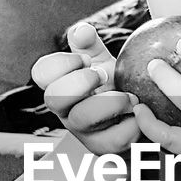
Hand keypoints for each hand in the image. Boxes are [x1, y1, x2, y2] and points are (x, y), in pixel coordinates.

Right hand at [31, 22, 142, 157]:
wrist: (137, 124)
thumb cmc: (114, 88)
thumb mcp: (101, 62)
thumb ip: (89, 46)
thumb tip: (81, 31)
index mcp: (61, 86)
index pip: (41, 72)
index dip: (62, 62)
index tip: (85, 60)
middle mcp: (66, 111)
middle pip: (54, 96)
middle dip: (82, 80)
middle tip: (104, 75)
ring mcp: (84, 133)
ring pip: (84, 117)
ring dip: (112, 102)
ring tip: (130, 97)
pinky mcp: (107, 149)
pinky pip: (117, 137)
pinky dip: (134, 122)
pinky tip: (139, 114)